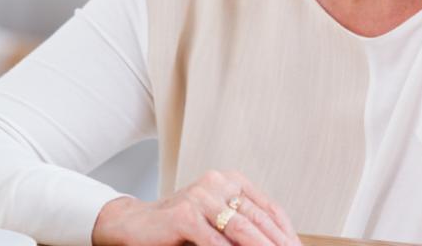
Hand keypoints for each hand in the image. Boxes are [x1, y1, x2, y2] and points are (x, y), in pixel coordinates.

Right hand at [92, 170, 299, 245]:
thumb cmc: (179, 227)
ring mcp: (199, 196)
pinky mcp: (184, 213)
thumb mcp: (216, 224)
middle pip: (258, 220)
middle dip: (277, 245)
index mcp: (230, 181)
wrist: (134, 224)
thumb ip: (242, 230)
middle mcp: (217, 183)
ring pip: (240, 229)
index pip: (269, 208)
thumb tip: (277, 244)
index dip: (287, 233)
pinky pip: (214, 241)